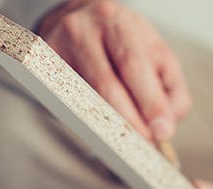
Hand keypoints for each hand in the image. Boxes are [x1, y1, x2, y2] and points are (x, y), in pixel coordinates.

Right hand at [37, 0, 190, 143]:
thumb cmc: (121, 41)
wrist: (78, 20)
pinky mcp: (41, 69)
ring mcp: (57, 49)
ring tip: (127, 143)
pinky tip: (100, 131)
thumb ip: (171, 87)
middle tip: (145, 144)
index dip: (150, 102)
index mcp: (118, 23)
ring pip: (85, 101)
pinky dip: (88, 124)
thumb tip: (168, 123)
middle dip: (130, 122)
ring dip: (110, 129)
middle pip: (106, 86)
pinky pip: (67, 106)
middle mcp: (83, 31)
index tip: (162, 130)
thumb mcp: (154, 52)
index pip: (134, 66)